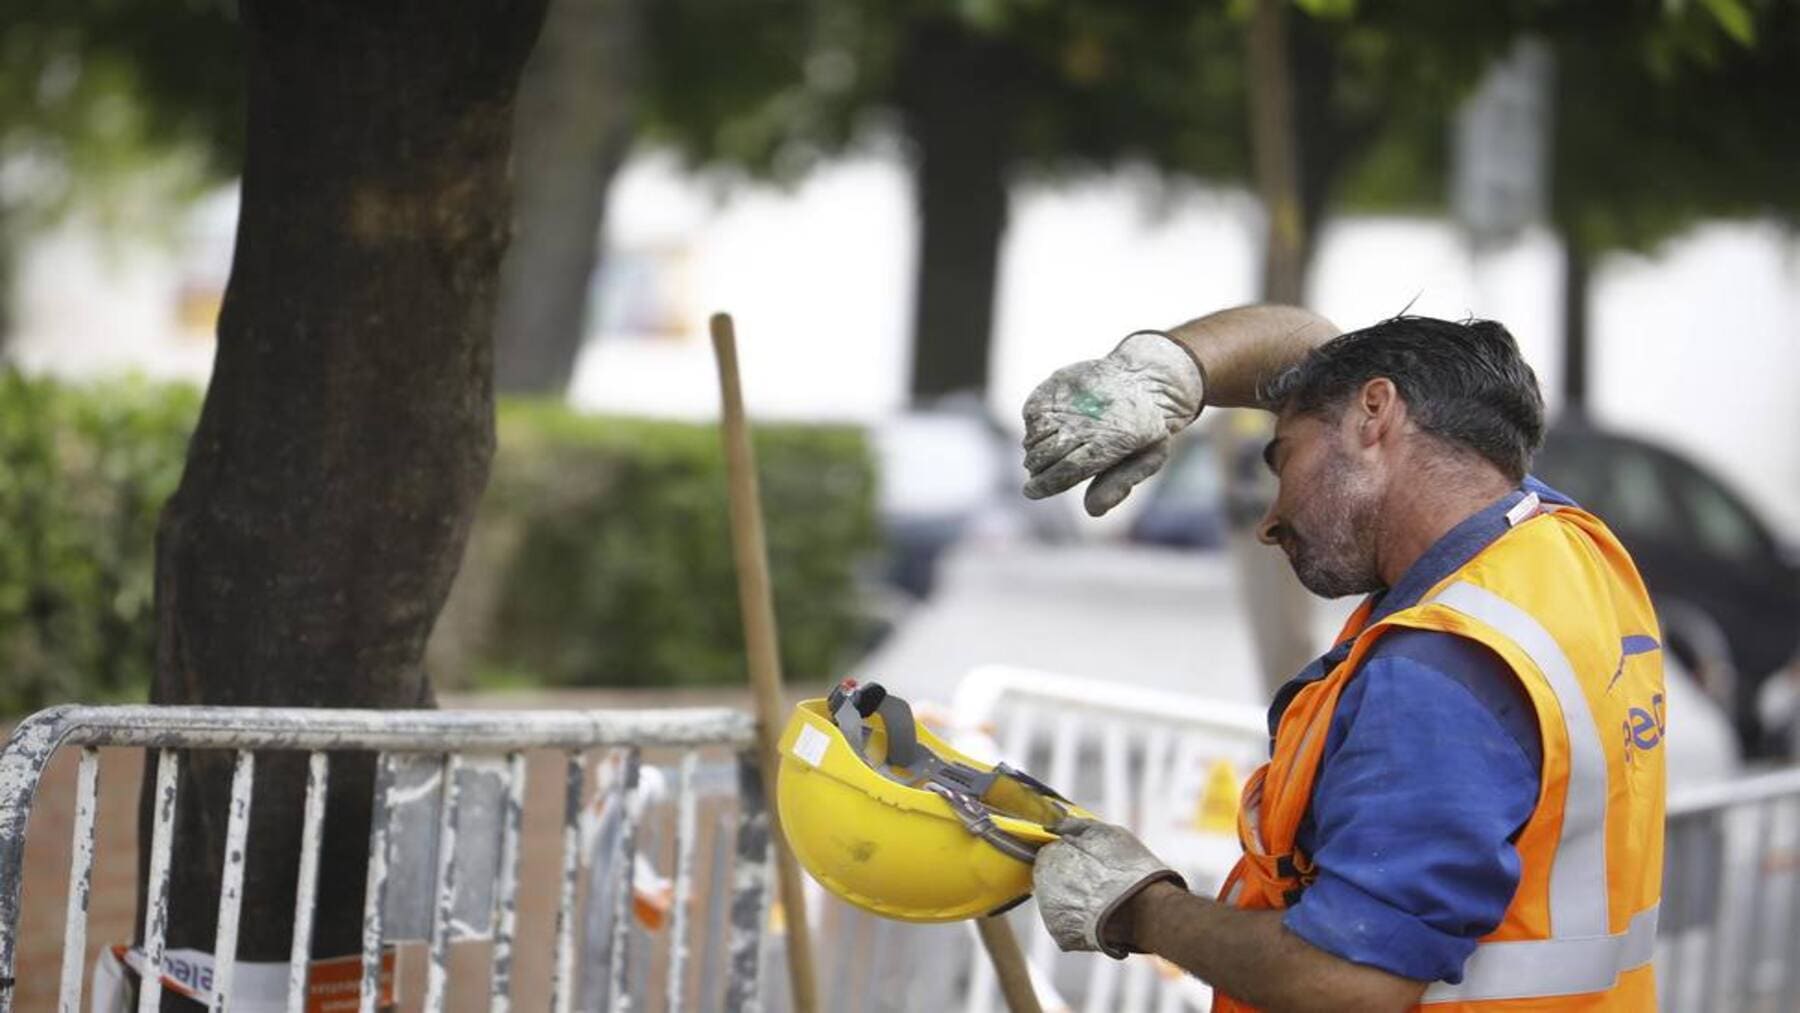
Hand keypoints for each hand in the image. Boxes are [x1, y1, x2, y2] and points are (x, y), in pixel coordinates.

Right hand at [1021, 332, 1203, 515]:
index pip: (1068, 470)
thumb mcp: (1147, 458)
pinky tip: (1048, 430)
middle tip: (1038, 476)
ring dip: (1034, 450)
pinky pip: (1032, 412)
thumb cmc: (1146, 427)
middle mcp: (1088, 419)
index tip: (1032, 492)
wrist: (1146, 375)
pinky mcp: (1057, 383)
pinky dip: (1033, 426)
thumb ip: (1119, 484)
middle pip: (1047, 454)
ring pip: (1036, 434)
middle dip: (1037, 470)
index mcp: (1112, 442)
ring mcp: (1071, 399)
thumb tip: (1091, 511)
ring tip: (1045, 454)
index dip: (1046, 485)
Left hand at [1033, 817, 1185, 958]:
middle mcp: (1043, 884)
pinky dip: (1081, 924)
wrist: (1143, 909)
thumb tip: (1056, 819)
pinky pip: (1068, 928)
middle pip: (1052, 880)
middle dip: (1071, 881)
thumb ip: (1076, 825)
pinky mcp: (1060, 935)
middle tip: (1099, 884)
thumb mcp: (1104, 833)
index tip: (1089, 864)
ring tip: (1102, 902)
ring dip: (1075, 902)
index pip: (1051, 855)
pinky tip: (1100, 919)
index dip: (1072, 858)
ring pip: (1059, 904)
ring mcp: (1050, 912)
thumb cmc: (1128, 868)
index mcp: (1050, 856)